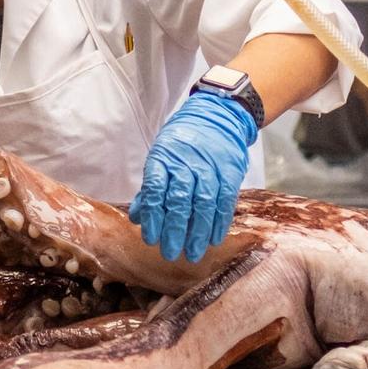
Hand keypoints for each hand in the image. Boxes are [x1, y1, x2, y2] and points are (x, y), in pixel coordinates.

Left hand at [128, 91, 257, 262]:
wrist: (217, 116)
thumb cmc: (183, 141)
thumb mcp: (161, 156)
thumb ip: (151, 187)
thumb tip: (138, 218)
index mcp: (163, 158)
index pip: (155, 190)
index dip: (153, 217)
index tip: (151, 239)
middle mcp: (186, 163)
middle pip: (179, 200)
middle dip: (175, 230)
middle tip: (171, 253)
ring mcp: (210, 167)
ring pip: (204, 204)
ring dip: (198, 232)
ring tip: (193, 253)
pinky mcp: (229, 172)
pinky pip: (225, 200)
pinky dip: (220, 222)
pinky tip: (214, 239)